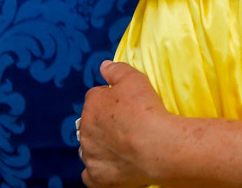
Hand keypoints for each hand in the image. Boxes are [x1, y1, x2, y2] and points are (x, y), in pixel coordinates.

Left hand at [80, 61, 167, 187]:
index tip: (126, 104)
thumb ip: (116, 70)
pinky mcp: (96, 177)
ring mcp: (89, 155)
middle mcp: (85, 130)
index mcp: (92, 105)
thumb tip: (104, 65)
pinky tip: (113, 167)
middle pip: (91, 124)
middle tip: (127, 125)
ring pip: (90, 149)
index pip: (96, 98)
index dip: (111, 99)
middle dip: (104, 124)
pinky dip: (99, 171)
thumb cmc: (146, 110)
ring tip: (123, 147)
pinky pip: (90, 175)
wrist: (156, 146)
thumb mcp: (134, 79)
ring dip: (101, 147)